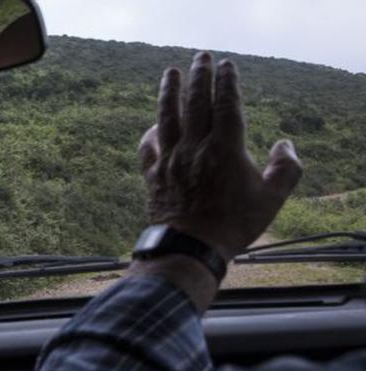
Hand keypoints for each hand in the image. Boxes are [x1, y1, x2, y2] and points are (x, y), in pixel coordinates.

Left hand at [138, 53, 302, 259]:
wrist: (190, 249)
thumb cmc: (234, 225)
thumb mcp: (272, 198)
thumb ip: (285, 168)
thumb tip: (284, 145)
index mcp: (225, 148)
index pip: (226, 104)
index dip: (226, 81)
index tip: (226, 65)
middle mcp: (195, 147)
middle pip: (195, 102)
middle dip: (199, 76)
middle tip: (201, 57)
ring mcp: (170, 160)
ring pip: (167, 117)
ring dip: (169, 92)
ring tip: (170, 73)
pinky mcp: (153, 176)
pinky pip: (148, 147)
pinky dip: (151, 132)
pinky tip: (155, 125)